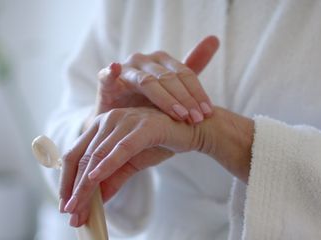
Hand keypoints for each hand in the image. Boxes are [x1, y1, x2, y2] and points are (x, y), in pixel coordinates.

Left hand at [60, 106, 204, 225]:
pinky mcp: (143, 127)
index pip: (75, 155)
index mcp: (101, 126)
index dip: (66, 181)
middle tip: (71, 214)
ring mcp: (124, 121)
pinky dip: (107, 165)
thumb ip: (113, 179)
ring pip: (97, 156)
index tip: (66, 206)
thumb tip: (95, 202)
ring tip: (81, 208)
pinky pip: (121, 148)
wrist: (194, 130)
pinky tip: (96, 180)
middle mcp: (108, 120)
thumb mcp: (132, 164)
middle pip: (82, 158)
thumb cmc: (161, 142)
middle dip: (74, 190)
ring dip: (86, 186)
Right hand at [90, 36, 219, 127]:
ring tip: (180, 115)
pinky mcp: (106, 83)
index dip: (197, 93)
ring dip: (165, 99)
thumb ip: (193, 65)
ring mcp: (125, 70)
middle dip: (185, 99)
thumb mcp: (174, 86)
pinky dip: (110, 72)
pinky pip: (107, 76)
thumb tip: (214, 38)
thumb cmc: (150, 103)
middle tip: (196, 118)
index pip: (184, 73)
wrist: (121, 121)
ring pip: (148, 82)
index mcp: (161, 60)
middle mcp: (143, 61)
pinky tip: (115, 69)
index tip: (207, 113)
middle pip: (168, 78)